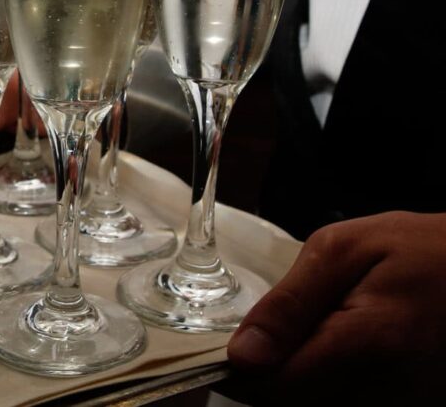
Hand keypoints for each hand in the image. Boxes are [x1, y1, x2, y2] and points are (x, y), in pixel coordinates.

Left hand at [224, 211, 445, 403]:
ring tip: (316, 332)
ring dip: (298, 380)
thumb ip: (289, 304)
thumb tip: (241, 354)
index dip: (237, 373)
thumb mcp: (343, 251)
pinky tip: (337, 350)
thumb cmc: (420, 250)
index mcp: (368, 344)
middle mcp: (391, 392)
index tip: (223, 347)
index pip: (273, 389)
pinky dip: (327, 385)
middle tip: (273, 331)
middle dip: (267, 375)